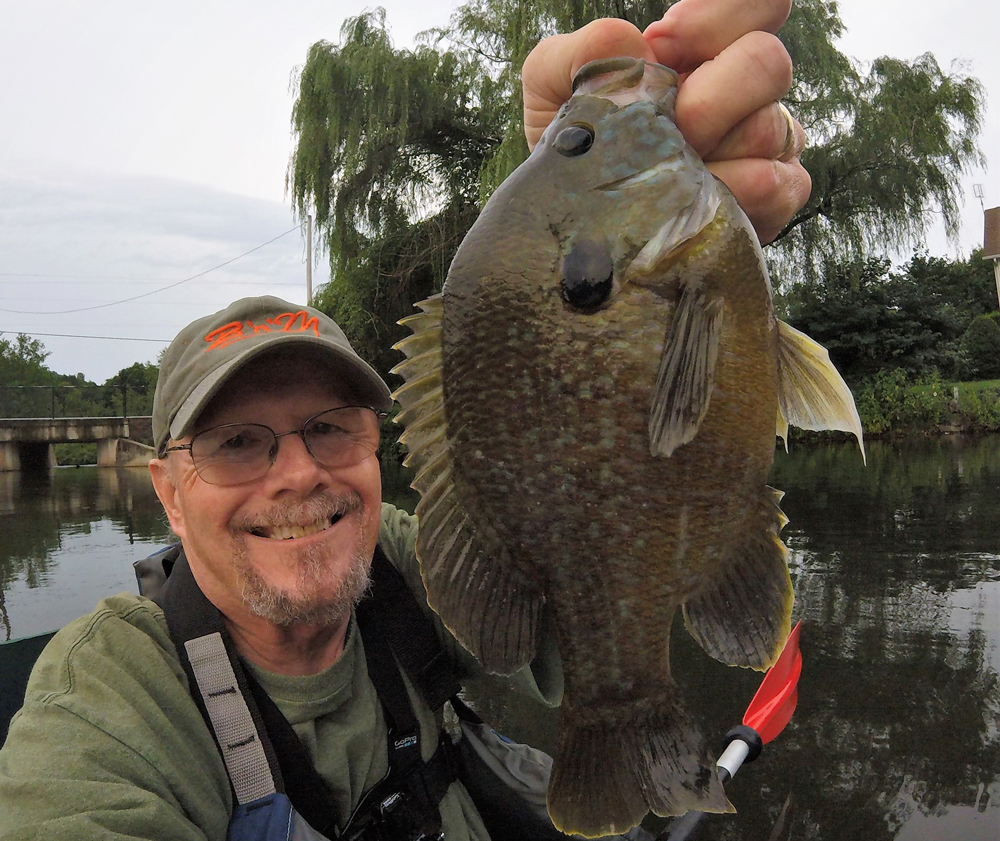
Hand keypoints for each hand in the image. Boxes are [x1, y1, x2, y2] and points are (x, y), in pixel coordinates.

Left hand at [521, 0, 808, 244]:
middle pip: (768, 61)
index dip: (716, 17)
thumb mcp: (551, 92)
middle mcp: (743, 91)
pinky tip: (695, 203)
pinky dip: (734, 196)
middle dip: (707, 97)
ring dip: (706, 158)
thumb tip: (632, 38)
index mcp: (703, 51)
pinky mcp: (774, 198)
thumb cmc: (576, 148)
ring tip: (664, 176)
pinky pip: (779, 185)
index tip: (663, 46)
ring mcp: (765, 143)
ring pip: (767, 129)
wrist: (575, 226)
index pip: (757, 3)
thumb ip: (576, 54)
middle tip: (666, 128)